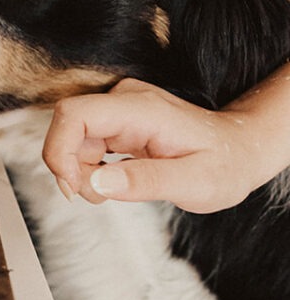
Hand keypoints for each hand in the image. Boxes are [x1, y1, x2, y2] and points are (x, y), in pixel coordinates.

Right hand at [42, 79, 261, 212]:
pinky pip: (85, 143)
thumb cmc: (224, 165)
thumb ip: (146, 181)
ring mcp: (120, 110)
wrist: (241, 150)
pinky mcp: (118, 122)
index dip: (59, 151)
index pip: (74, 114)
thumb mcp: (195, 184)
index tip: (74, 188)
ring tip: (113, 192)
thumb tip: (98, 183)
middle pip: (67, 128)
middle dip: (71, 169)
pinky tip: (112, 181)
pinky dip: (88, 168)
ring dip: (80, 172)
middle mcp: (125, 101)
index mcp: (141, 110)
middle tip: (99, 197)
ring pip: (73, 139)